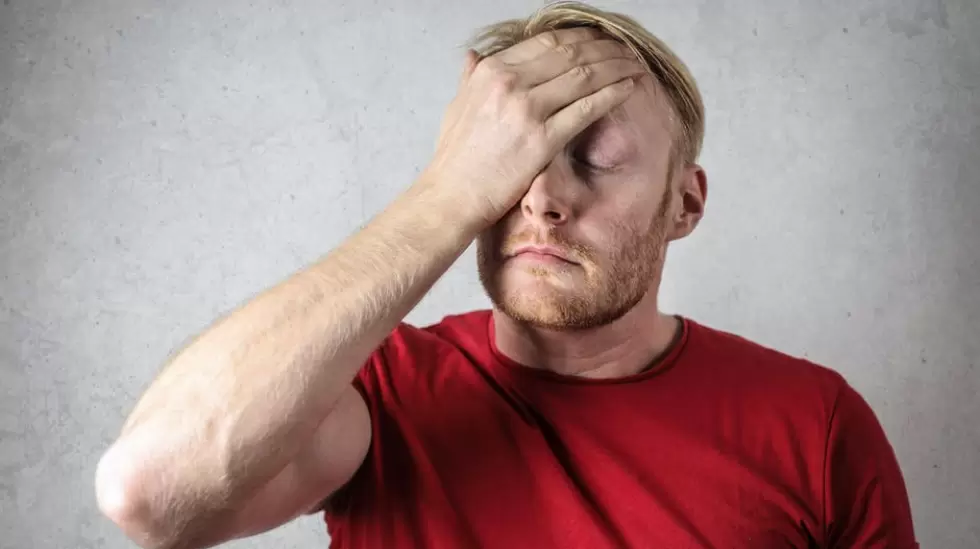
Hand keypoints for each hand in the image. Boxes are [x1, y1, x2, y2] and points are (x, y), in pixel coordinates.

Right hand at [420, 28, 645, 227]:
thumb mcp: (456, 106)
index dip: (580, 37)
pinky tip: (629, 88)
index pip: (546, 42)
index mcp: (491, 71)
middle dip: (604, 48)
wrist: (451, 197)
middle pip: (570, 53)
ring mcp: (527, 110)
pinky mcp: (542, 140)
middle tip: (625, 50)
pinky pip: (587, 108)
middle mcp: (510, 83)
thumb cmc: (454, 158)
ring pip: (585, 76)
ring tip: (634, 65)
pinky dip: (612, 94)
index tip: (599, 40)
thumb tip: (473, 56)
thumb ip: (470, 78)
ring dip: (616, 67)